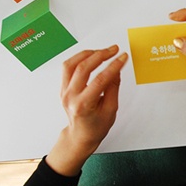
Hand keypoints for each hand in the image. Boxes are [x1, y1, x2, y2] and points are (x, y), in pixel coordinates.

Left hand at [46, 45, 127, 175]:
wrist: (80, 135)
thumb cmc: (95, 127)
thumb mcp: (111, 110)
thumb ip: (113, 88)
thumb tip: (116, 69)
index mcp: (83, 105)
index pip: (100, 80)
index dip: (113, 66)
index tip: (122, 58)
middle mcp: (70, 97)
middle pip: (83, 68)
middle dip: (101, 55)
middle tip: (114, 50)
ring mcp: (64, 91)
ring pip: (71, 64)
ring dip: (88, 54)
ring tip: (102, 51)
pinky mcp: (63, 87)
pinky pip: (68, 67)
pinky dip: (79, 58)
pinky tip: (90, 56)